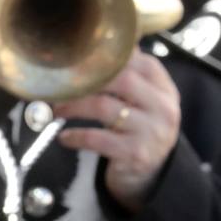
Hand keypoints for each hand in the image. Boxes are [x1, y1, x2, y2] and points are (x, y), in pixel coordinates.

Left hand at [53, 51, 179, 212]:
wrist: (152, 174)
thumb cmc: (138, 130)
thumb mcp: (143, 102)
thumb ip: (128, 76)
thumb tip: (101, 47)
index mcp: (163, 89)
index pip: (138, 62)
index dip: (105, 60)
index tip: (77, 63)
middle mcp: (161, 107)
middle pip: (120, 80)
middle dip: (84, 81)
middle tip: (60, 87)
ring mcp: (150, 131)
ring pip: (103, 107)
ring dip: (72, 107)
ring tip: (56, 111)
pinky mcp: (134, 153)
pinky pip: (95, 139)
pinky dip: (74, 136)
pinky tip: (64, 137)